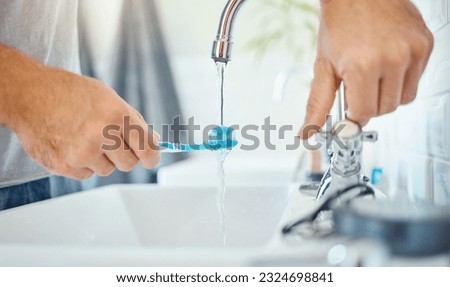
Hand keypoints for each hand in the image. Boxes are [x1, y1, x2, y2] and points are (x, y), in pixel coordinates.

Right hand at [0, 45, 159, 178]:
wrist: (29, 94)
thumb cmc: (70, 93)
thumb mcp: (108, 97)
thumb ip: (133, 121)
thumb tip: (154, 142)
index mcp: (117, 115)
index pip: (147, 149)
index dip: (152, 157)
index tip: (150, 159)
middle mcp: (101, 135)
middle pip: (129, 164)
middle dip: (124, 155)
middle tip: (111, 142)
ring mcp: (82, 152)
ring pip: (107, 170)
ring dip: (101, 159)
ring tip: (84, 138)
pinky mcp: (64, 165)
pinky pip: (86, 174)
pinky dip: (82, 164)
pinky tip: (71, 144)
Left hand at [300, 0, 432, 137]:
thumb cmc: (339, 23)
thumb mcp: (323, 66)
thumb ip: (318, 103)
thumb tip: (307, 131)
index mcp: (363, 66)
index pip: (364, 113)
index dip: (354, 114)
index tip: (349, 110)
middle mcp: (392, 58)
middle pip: (385, 109)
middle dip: (369, 103)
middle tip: (358, 85)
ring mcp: (412, 50)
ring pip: (404, 99)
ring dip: (387, 94)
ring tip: (372, 73)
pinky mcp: (425, 44)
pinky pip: (416, 80)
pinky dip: (401, 78)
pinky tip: (387, 62)